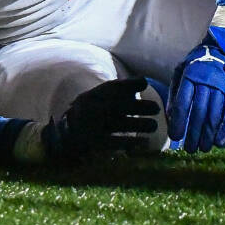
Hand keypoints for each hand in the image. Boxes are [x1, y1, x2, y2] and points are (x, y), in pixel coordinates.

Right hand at [39, 77, 161, 159]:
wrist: (68, 136)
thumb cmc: (94, 114)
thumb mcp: (101, 99)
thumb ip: (121, 90)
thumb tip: (143, 81)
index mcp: (92, 96)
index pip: (110, 87)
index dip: (127, 84)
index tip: (144, 83)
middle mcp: (89, 109)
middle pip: (115, 106)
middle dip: (137, 106)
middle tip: (156, 108)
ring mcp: (91, 126)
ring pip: (116, 124)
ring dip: (138, 125)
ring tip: (153, 125)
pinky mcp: (94, 143)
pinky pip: (114, 143)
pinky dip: (131, 143)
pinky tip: (145, 142)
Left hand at [168, 26, 224, 151]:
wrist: (221, 50)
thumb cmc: (195, 63)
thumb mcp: (180, 71)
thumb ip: (175, 92)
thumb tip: (171, 116)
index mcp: (189, 77)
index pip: (183, 103)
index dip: (179, 122)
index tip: (175, 137)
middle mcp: (206, 84)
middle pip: (199, 113)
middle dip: (193, 133)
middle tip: (189, 149)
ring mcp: (221, 89)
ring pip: (214, 116)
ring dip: (208, 135)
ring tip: (202, 148)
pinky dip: (224, 130)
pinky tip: (219, 142)